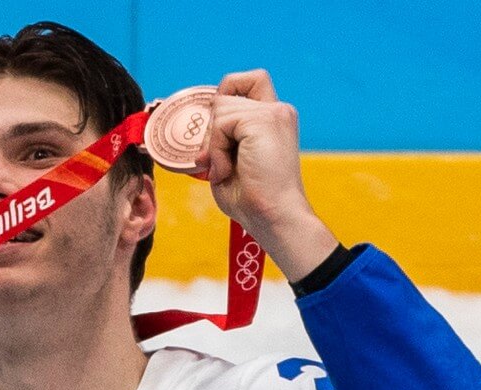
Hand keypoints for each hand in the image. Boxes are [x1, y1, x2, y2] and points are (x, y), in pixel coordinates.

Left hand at [194, 69, 339, 281]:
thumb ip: (223, 136)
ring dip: (214, 143)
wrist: (273, 217)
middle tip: (219, 161)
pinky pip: (221, 124)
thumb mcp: (232, 159)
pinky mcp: (263, 121)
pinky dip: (216, 149)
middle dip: (213, 128)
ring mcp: (273, 113)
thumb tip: (201, 125)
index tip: (217, 134)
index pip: (249, 81)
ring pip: (220, 109)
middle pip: (226, 93)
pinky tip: (228, 170)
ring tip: (228, 169)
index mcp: (275, 118)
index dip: (226, 96)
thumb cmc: (253, 198)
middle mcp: (279, 110)